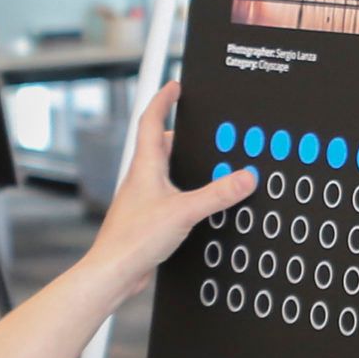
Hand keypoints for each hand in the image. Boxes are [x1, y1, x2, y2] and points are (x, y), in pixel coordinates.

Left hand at [86, 81, 256, 302]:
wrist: (114, 271)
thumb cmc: (133, 239)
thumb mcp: (185, 211)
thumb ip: (218, 194)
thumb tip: (245, 178)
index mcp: (145, 166)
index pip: (151, 120)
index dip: (163, 100)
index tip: (175, 86)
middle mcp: (141, 178)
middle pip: (159, 145)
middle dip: (179, 134)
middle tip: (198, 128)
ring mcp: (142, 198)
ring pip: (163, 170)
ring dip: (180, 163)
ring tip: (203, 164)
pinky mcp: (146, 218)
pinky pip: (166, 194)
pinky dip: (181, 190)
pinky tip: (193, 202)